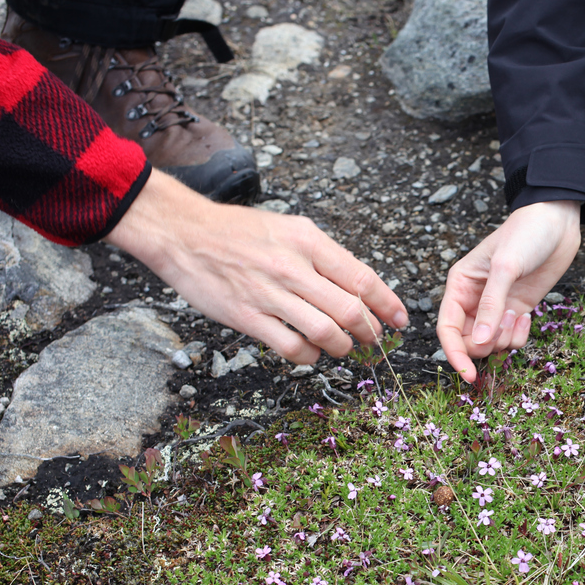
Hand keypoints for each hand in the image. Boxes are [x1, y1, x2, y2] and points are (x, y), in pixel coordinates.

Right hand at [105, 169, 407, 363]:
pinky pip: (292, 346)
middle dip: (370, 331)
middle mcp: (293, 267)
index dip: (388, 304)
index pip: (362, 278)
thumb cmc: (238, 232)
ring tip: (342, 347)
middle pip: (350, 310)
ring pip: (326, 332)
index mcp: (308, 241)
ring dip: (342, 346)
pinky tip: (310, 352)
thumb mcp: (289, 229)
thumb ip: (323, 256)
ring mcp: (270, 294)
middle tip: (373, 338)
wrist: (184, 233)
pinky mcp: (247, 317)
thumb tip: (357, 286)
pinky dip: (309, 355)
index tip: (400, 319)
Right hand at [438, 199, 580, 382]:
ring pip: (491, 343)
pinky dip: (520, 335)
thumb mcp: (506, 267)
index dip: (454, 354)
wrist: (557, 222)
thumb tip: (481, 341)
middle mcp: (474, 299)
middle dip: (486, 344)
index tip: (468, 375)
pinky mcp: (518, 310)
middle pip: (469, 341)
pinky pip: (512, 338)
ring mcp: (497, 307)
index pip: (447, 328)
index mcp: (460, 286)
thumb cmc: (526, 234)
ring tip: (518, 313)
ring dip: (505, 338)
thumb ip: (492, 305)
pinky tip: (528, 315)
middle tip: (506, 326)